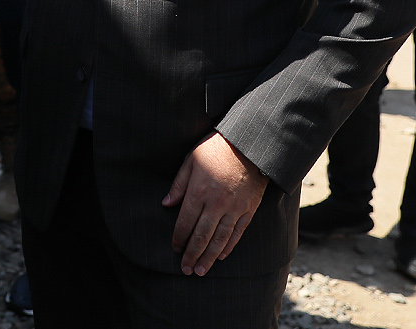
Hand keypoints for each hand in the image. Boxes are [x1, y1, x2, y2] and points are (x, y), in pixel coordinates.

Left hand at [162, 132, 267, 275]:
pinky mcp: (248, 209)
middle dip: (192, 254)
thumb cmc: (215, 149)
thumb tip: (166, 204)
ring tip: (201, 270)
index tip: (175, 249)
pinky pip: (238, 233)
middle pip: (202, 235)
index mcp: (199, 191)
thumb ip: (178, 184)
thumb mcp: (191, 160)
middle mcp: (216, 204)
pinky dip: (229, 246)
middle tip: (185, 269)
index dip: (179, 238)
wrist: (248, 145)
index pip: (185, 222)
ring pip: (220, 239)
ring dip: (209, 256)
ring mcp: (234, 208)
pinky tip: (222, 256)